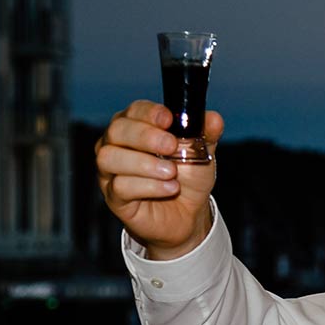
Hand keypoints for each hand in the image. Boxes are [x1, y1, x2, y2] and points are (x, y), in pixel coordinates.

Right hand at [95, 101, 224, 259]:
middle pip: (117, 130)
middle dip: (146, 136)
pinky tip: (170, 188)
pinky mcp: (114, 197)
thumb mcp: (202, 153)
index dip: (149, 113)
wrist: (189, 213)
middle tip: (172, 146)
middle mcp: (117, 144)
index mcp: (137, 126)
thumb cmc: (188, 177)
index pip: (134, 110)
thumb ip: (206, 134)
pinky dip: (148, 186)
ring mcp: (111, 171)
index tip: (169, 119)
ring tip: (171, 172)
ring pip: (110, 158)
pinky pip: (120, 186)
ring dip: (144, 163)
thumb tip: (214, 118)